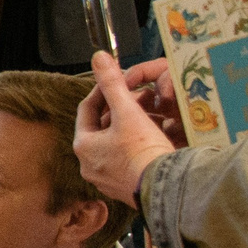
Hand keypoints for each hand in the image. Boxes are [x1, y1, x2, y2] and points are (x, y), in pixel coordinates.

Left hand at [75, 51, 182, 204]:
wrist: (164, 189)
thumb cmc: (143, 153)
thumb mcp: (127, 112)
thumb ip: (112, 83)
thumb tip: (98, 58)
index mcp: (84, 145)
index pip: (88, 109)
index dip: (103, 91)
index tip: (117, 82)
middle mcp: (89, 164)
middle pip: (102, 127)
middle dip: (121, 110)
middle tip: (138, 99)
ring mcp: (106, 178)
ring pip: (116, 143)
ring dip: (131, 127)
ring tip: (149, 116)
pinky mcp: (124, 187)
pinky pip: (127, 159)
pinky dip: (138, 145)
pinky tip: (154, 138)